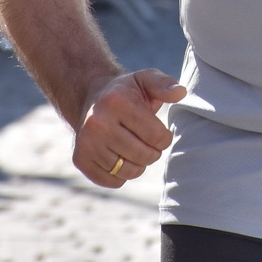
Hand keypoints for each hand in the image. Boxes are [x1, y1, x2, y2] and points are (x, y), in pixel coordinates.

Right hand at [72, 68, 186, 187]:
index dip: (164, 138)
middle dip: (153, 152)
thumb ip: (165, 84)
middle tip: (147, 142)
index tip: (159, 132)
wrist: (91, 99)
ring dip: (139, 164)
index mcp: (115, 102)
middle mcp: (96, 123)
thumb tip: (181, 92)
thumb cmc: (126, 92)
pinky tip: (119, 156)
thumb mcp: (145, 80)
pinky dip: (122, 174)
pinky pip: (114, 181)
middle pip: (143, 156)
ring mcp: (86, 143)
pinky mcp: (80, 160)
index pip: (156, 136)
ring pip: (129, 172)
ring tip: (134, 148)